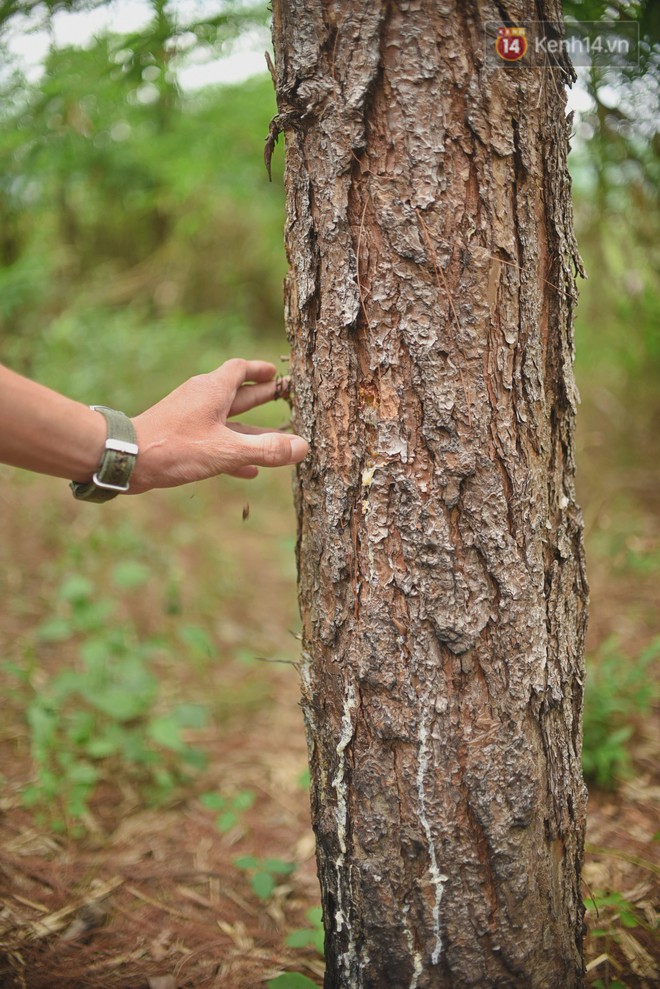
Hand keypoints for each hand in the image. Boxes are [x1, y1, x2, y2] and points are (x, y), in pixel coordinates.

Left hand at [129, 359, 307, 492]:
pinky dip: (233, 450)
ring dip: (251, 428)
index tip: (277, 374)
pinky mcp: (182, 439)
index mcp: (213, 390)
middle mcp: (202, 399)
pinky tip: (249, 470)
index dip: (261, 371)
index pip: (241, 369)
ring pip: (228, 420)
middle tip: (285, 397)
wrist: (125, 459)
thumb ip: (266, 449)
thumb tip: (302, 447)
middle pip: (238, 393)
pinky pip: (215, 441)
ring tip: (276, 437)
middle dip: (262, 397)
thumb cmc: (174, 447)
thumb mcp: (226, 450)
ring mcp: (190, 418)